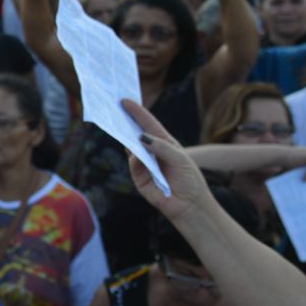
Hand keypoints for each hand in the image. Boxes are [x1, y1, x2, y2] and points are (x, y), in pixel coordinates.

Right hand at [122, 98, 210, 223]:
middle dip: (126, 122)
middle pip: (135, 133)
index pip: (148, 124)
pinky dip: (134, 158)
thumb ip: (161, 147)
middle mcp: (151, 151)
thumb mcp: (180, 159)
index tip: (125, 100)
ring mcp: (144, 164)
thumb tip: (140, 137)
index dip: (137, 112)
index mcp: (164, 143)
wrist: (190, 206)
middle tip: (114, 108)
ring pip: (131, 148)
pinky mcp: (139, 178)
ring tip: (118, 126)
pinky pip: (133, 164)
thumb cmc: (190, 180)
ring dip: (125, 137)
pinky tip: (135, 153)